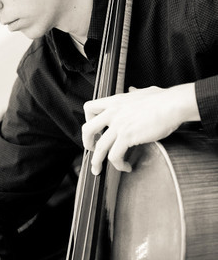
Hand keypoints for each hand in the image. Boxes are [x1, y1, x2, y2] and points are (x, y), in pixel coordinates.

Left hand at [82, 83, 199, 174]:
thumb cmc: (164, 99)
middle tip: (91, 150)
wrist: (173, 104)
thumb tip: (132, 89)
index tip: (95, 130)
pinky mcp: (127, 136)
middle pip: (87, 129)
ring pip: (99, 147)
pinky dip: (118, 165)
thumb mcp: (144, 92)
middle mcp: (113, 113)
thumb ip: (134, 92)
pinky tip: (125, 167)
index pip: (89, 108)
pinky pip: (115, 155)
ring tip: (99, 169)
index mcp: (115, 102)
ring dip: (97, 161)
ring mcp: (119, 125)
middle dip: (86, 142)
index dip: (88, 120)